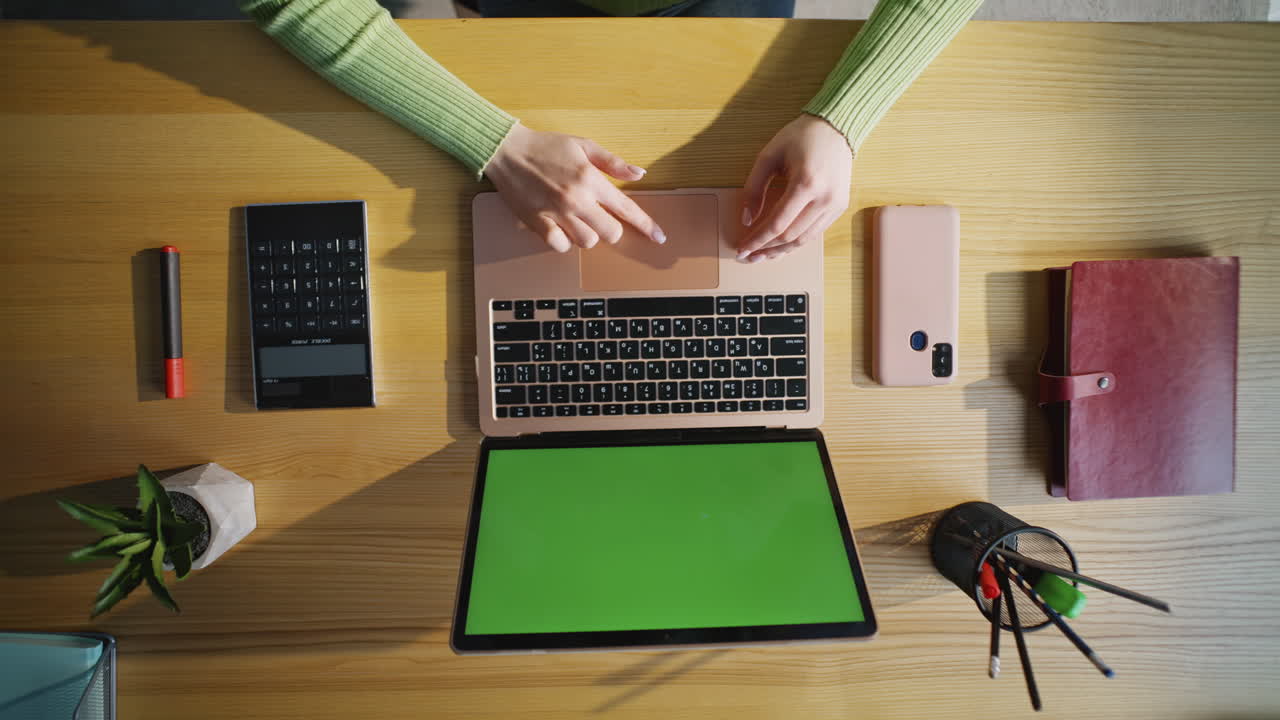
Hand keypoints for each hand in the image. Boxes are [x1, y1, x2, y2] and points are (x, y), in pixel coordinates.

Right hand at [485, 123, 665, 251]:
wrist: (507, 151)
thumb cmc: (547, 146)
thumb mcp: (583, 145)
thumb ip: (612, 163)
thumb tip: (639, 174)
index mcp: (590, 179)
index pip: (626, 208)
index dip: (646, 225)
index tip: (659, 237)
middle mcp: (576, 199)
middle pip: (610, 233)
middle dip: (611, 228)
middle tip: (600, 217)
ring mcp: (556, 214)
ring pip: (587, 241)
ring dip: (587, 233)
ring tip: (576, 218)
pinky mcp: (538, 223)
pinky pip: (560, 246)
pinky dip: (564, 241)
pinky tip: (560, 226)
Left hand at [738, 114, 852, 262]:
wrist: (836, 128)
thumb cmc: (801, 137)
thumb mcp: (768, 156)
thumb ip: (753, 188)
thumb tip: (746, 219)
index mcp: (806, 183)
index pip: (777, 224)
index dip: (757, 240)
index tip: (742, 248)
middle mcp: (825, 197)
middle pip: (790, 236)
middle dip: (766, 249)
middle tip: (747, 255)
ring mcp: (835, 204)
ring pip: (804, 240)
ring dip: (780, 251)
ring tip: (761, 255)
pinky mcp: (839, 207)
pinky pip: (815, 233)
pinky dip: (796, 242)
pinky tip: (780, 246)